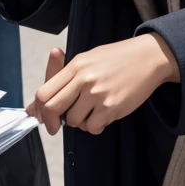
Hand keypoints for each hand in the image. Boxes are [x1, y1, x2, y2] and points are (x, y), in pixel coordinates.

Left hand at [26, 35, 179, 136]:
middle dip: (52, 122)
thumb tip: (36, 106)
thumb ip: (63, 78)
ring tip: (93, 110)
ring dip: (80, 122)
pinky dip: (96, 126)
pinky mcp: (111, 107)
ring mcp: (97, 94)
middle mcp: (83, 79)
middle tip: (57, 126)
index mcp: (76, 65)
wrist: (148, 57)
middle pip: (53, 109)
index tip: (44, 117)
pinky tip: (105, 114)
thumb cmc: (117, 58)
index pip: (44, 93)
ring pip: (74, 122)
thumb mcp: (88, 59)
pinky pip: (93, 127)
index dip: (39, 110)